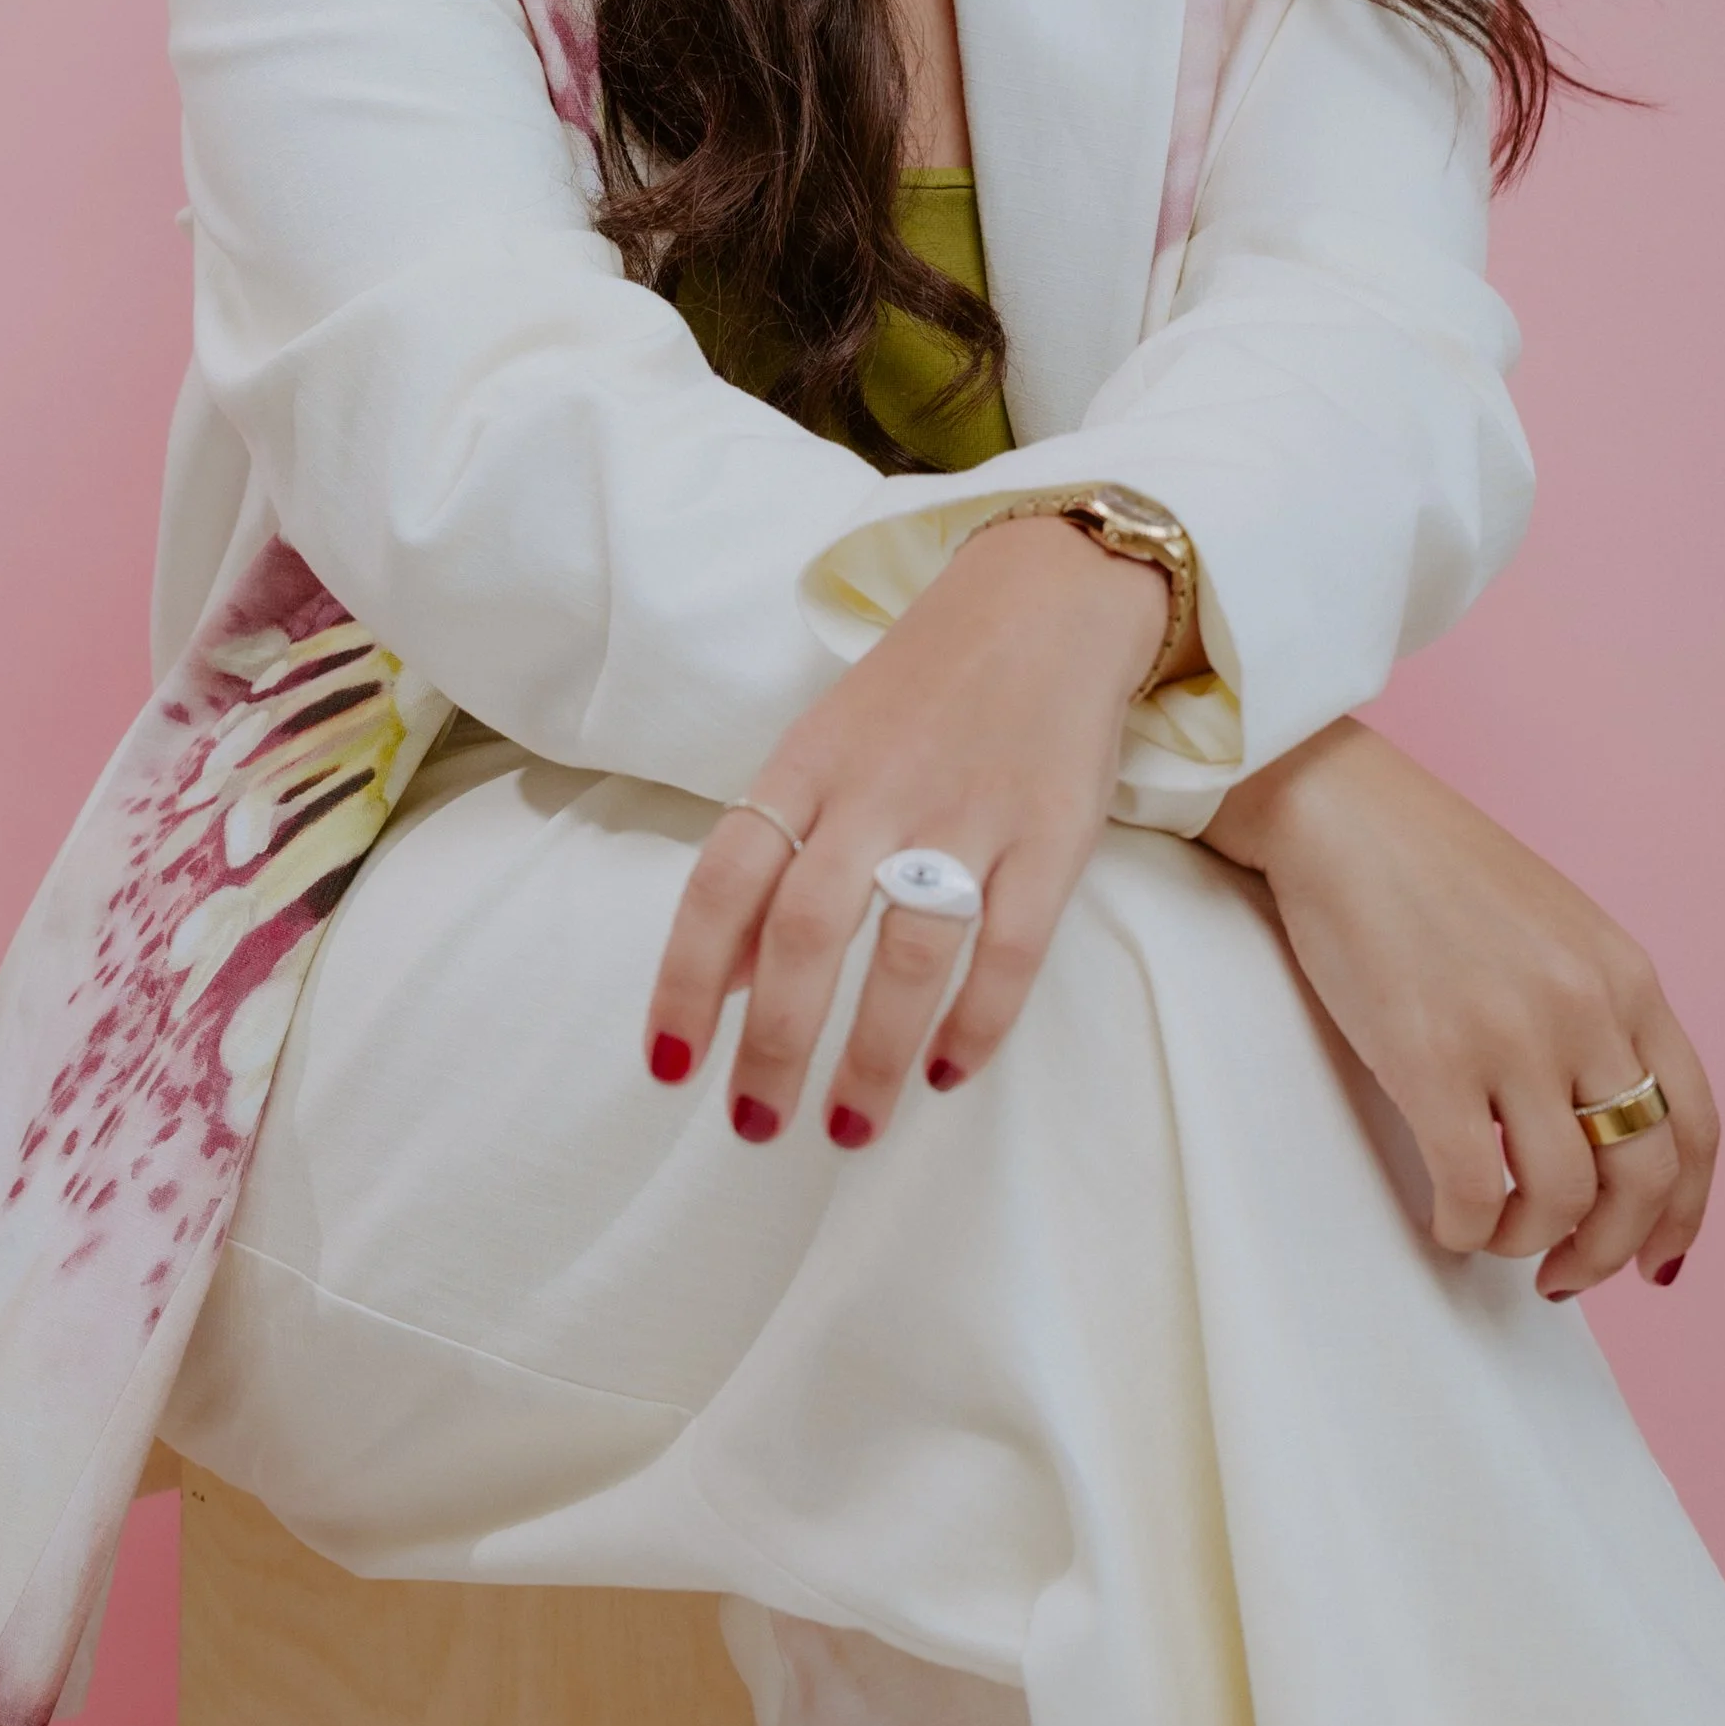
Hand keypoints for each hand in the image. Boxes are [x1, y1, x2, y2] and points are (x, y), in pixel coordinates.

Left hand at [642, 517, 1167, 1147]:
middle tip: (756, 1127)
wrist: (1046, 598)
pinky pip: (1011, 946)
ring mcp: (968, 810)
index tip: (671, 1066)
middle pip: (805, 929)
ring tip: (848, 1127)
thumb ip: (771, 858)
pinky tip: (946, 1071)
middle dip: (774, 1042)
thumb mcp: (822, 750)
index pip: (723, 880)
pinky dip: (977, 1020)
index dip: (686, 978)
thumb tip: (716, 979)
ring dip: (871, 1055)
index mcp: (805, 765)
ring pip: (907, 950)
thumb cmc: (917, 691)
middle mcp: (877, 790)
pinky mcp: (1053, 832)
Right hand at [1205, 720, 1715, 1294]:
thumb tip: (1592, 1120)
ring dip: (1531, 1242)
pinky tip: (1447, 1223)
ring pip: (1563, 1197)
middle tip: (1566, 1273)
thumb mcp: (1552, 927)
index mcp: (1624, 977)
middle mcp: (1586, 1011)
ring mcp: (1512, 1037)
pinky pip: (1474, 1192)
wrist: (1337, 812)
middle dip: (1612, 1249)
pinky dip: (1468, 1230)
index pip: (1694, 1124)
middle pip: (1642, 1176)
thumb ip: (1590, 1010)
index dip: (1683, 1211)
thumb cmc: (1427, 867)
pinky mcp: (1431, 1061)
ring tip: (1495, 1237)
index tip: (1654, 1258)